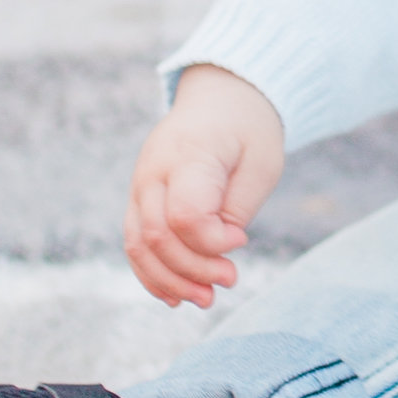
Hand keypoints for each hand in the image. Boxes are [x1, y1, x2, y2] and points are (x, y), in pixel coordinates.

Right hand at [124, 65, 285, 305]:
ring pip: (138, 245)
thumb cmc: (249, 131)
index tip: (243, 239)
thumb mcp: (262, 163)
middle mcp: (154, 169)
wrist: (221, 97)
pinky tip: (176, 296)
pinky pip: (135, 241)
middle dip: (193, 271)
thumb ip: (238, 207)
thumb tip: (217, 250)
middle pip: (157, 236)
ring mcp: (140, 183)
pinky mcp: (139, 197)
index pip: (185, 216)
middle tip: (230, 279)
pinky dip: (152, 273)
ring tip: (206, 299)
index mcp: (189, 153)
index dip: (213, 242)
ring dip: (170, 281)